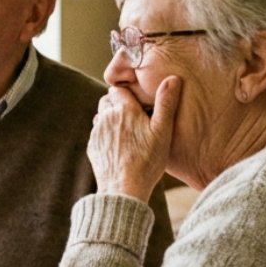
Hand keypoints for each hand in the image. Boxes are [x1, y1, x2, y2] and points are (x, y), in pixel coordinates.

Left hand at [89, 77, 180, 202]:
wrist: (124, 188)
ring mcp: (97, 132)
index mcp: (124, 109)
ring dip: (111, 118)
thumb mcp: (163, 131)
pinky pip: (98, 132)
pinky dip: (106, 133)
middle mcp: (106, 117)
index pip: (119, 89)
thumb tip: (173, 78)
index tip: (138, 102)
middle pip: (108, 100)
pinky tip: (120, 145)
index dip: (128, 93)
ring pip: (101, 115)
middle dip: (118, 103)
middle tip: (135, 115)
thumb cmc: (147, 160)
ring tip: (128, 130)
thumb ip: (166, 103)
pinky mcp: (93, 146)